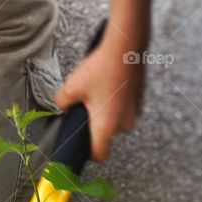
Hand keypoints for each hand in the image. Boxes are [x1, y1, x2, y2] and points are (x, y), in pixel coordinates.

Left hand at [53, 32, 145, 162]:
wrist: (126, 47)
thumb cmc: (102, 68)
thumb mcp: (72, 86)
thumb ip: (62, 102)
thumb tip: (62, 106)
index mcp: (106, 126)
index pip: (100, 154)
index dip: (89, 153)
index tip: (81, 146)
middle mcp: (124, 122)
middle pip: (107, 133)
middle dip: (96, 123)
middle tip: (85, 107)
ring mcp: (135, 110)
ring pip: (116, 118)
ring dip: (107, 109)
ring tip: (97, 90)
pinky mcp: (139, 97)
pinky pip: (124, 105)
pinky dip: (116, 98)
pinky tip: (107, 82)